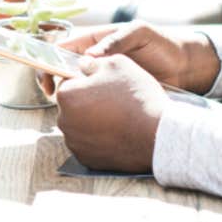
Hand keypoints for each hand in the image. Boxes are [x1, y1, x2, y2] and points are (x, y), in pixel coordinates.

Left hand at [55, 54, 165, 172]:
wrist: (157, 135)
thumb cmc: (136, 96)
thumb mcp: (117, 63)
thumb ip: (94, 62)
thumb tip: (84, 65)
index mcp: (66, 95)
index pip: (68, 82)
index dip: (86, 80)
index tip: (103, 84)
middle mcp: (64, 121)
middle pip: (72, 105)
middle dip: (87, 101)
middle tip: (112, 100)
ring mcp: (75, 143)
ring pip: (79, 125)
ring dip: (92, 120)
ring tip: (117, 116)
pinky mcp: (87, 159)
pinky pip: (88, 143)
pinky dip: (99, 138)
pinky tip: (117, 132)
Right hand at [59, 21, 220, 93]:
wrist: (185, 67)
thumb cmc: (162, 45)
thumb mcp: (140, 34)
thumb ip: (116, 41)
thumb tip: (90, 57)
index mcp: (97, 41)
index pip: (65, 49)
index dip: (50, 61)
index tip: (47, 77)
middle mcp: (96, 60)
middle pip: (66, 70)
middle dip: (56, 83)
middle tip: (56, 97)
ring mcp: (104, 79)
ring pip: (78, 88)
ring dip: (71, 97)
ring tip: (72, 108)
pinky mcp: (113, 95)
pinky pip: (95, 100)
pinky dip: (88, 108)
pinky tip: (88, 117)